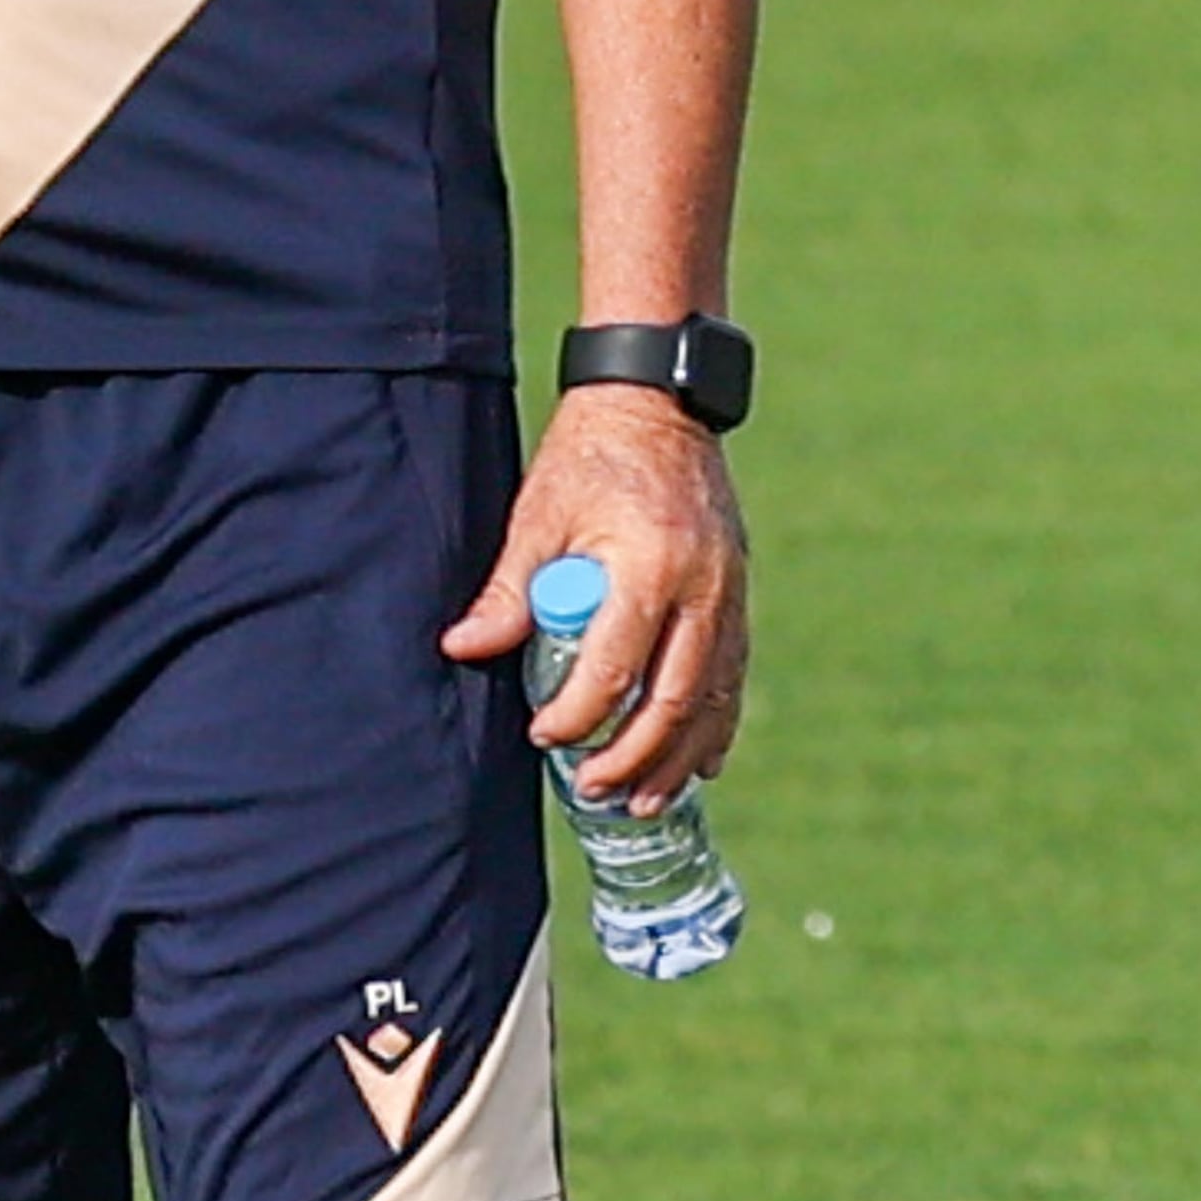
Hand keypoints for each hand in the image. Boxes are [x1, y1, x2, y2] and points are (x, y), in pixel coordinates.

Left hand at [439, 384, 750, 815]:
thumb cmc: (588, 455)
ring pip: (714, 697)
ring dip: (681, 757)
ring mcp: (730, 592)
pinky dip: (716, 723)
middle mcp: (702, 587)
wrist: (658, 400)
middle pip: (675, 698)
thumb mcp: (539, 513)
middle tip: (595, 791)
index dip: (579, 714)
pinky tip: (702, 762)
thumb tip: (462, 647)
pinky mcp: (738, 592)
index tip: (546, 737)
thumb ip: (509, 588)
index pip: (616, 667)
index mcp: (649, 566)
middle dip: (634, 756)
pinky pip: (733, 674)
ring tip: (645, 800)